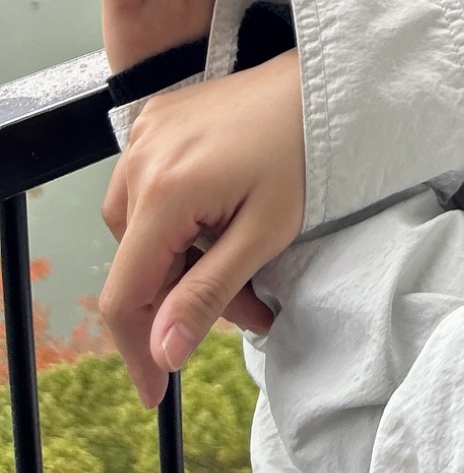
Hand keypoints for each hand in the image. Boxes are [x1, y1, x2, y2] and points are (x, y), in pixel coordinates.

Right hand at [100, 50, 304, 406]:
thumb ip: (209, 294)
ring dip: (183, 258)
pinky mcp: (161, 118)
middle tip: (250, 308)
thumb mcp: (265, 233)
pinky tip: (221, 219)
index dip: (136, 349)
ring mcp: (147, 131)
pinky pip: (148, 186)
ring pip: (140, 227)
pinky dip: (178, 217)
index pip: (126, 292)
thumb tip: (163, 353)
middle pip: (136, 259)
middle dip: (185, 295)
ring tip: (242, 263)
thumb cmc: (306, 150)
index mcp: (164, 188)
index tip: (155, 391)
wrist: (328, 81)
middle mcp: (142, 154)